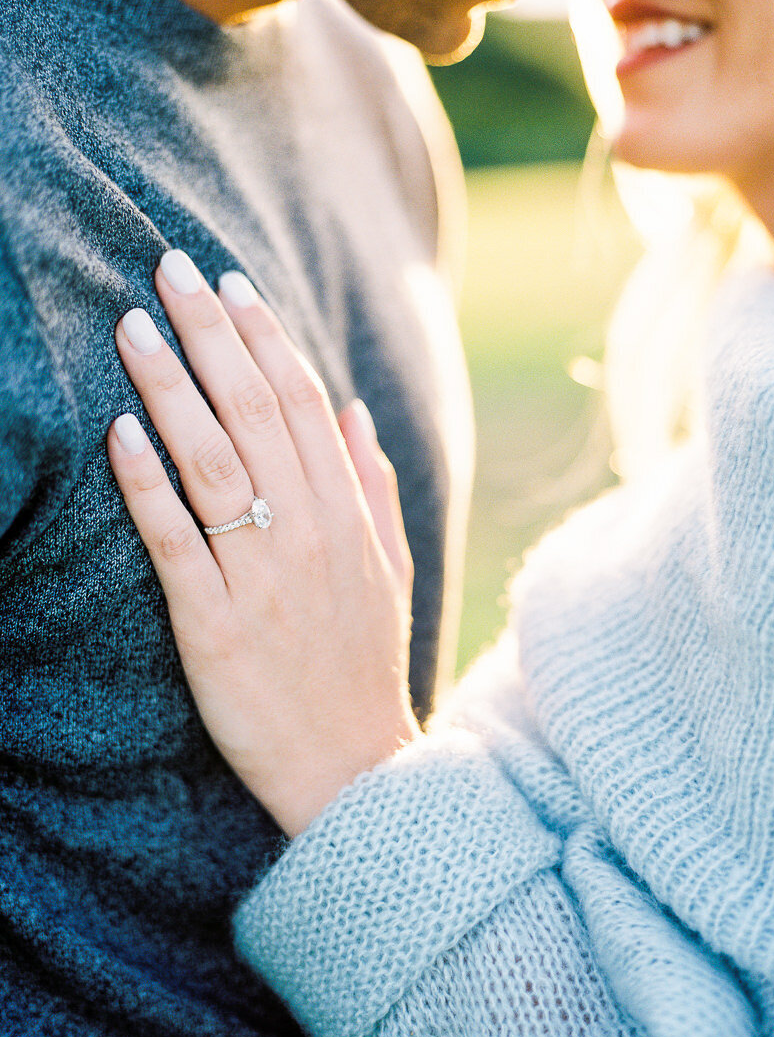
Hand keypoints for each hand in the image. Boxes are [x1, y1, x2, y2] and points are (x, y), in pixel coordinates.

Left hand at [107, 251, 420, 836]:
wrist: (355, 768)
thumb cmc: (365, 664)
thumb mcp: (391, 570)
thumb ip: (371, 485)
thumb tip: (352, 411)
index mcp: (346, 514)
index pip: (302, 403)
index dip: (263, 337)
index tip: (230, 283)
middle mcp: (308, 531)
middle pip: (254, 412)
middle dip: (211, 333)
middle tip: (169, 268)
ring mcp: (262, 576)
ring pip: (213, 461)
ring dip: (171, 387)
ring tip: (134, 326)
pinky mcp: (216, 625)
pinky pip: (178, 542)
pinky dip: (148, 484)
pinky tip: (120, 432)